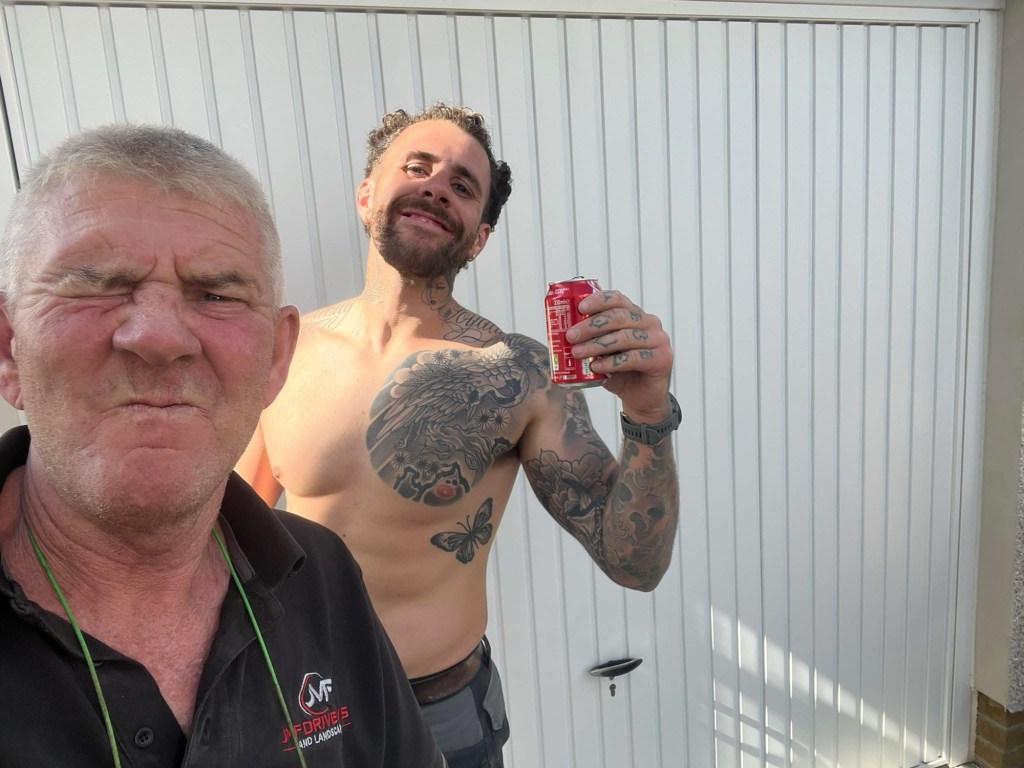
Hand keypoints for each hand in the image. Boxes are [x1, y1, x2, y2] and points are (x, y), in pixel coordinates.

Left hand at [565, 289, 673, 421]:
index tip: (579, 308)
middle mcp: (649, 322)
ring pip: (624, 337)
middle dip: (591, 326)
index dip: (598, 300)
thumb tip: (563, 334)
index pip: (617, 299)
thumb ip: (592, 340)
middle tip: (571, 336)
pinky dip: (611, 362)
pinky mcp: (662, 359)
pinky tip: (596, 367)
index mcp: (635, 314)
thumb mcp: (603, 352)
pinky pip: (633, 358)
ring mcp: (658, 339)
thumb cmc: (620, 372)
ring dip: (597, 345)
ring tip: (577, 353)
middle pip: (618, 317)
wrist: (641, 398)